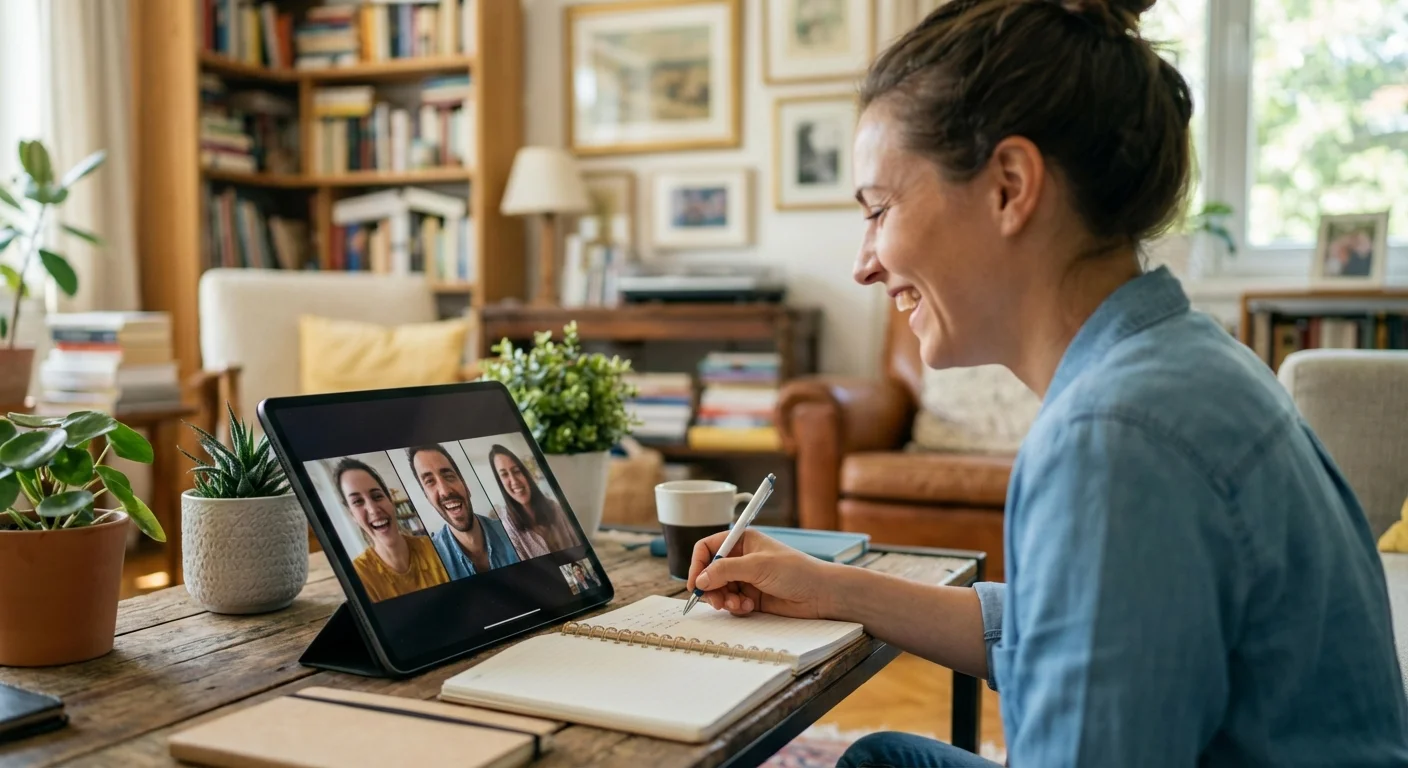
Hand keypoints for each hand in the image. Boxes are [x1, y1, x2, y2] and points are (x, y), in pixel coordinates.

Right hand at [686, 529, 835, 618]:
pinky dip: (735, 606)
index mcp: (742, 540)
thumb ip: (725, 570)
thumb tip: (700, 579)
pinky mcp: (752, 596)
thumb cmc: (796, 571)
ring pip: (719, 590)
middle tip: (716, 601)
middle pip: (710, 572)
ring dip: (724, 599)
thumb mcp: (757, 565)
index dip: (698, 564)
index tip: (695, 583)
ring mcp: (746, 578)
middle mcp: (742, 558)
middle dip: (710, 587)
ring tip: (736, 604)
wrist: (820, 594)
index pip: (708, 548)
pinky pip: (731, 602)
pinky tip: (749, 607)